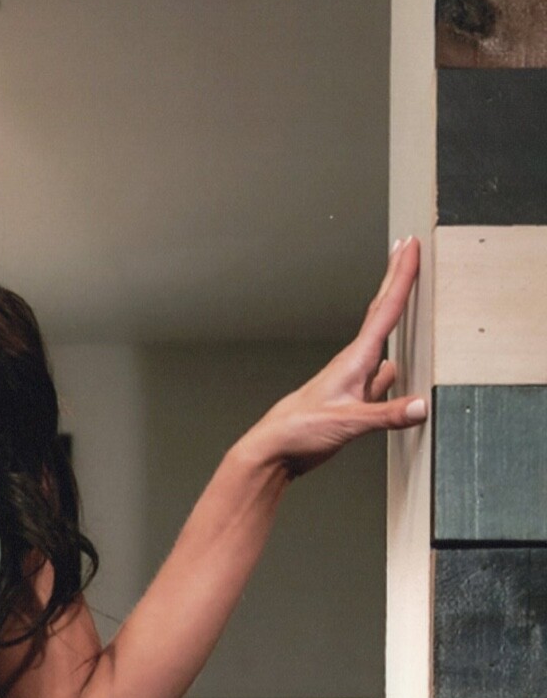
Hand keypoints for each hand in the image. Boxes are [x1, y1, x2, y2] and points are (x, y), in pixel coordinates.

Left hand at [244, 235, 425, 478]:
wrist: (274, 450)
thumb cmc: (298, 431)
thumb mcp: (347, 423)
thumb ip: (386, 414)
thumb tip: (422, 405)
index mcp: (354, 361)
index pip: (385, 309)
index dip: (401, 276)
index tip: (410, 246)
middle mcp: (354, 364)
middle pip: (382, 313)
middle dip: (397, 279)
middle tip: (407, 248)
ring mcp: (353, 380)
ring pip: (383, 341)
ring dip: (397, 316)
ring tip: (410, 295)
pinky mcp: (353, 399)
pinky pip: (381, 375)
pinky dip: (396, 364)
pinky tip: (402, 368)